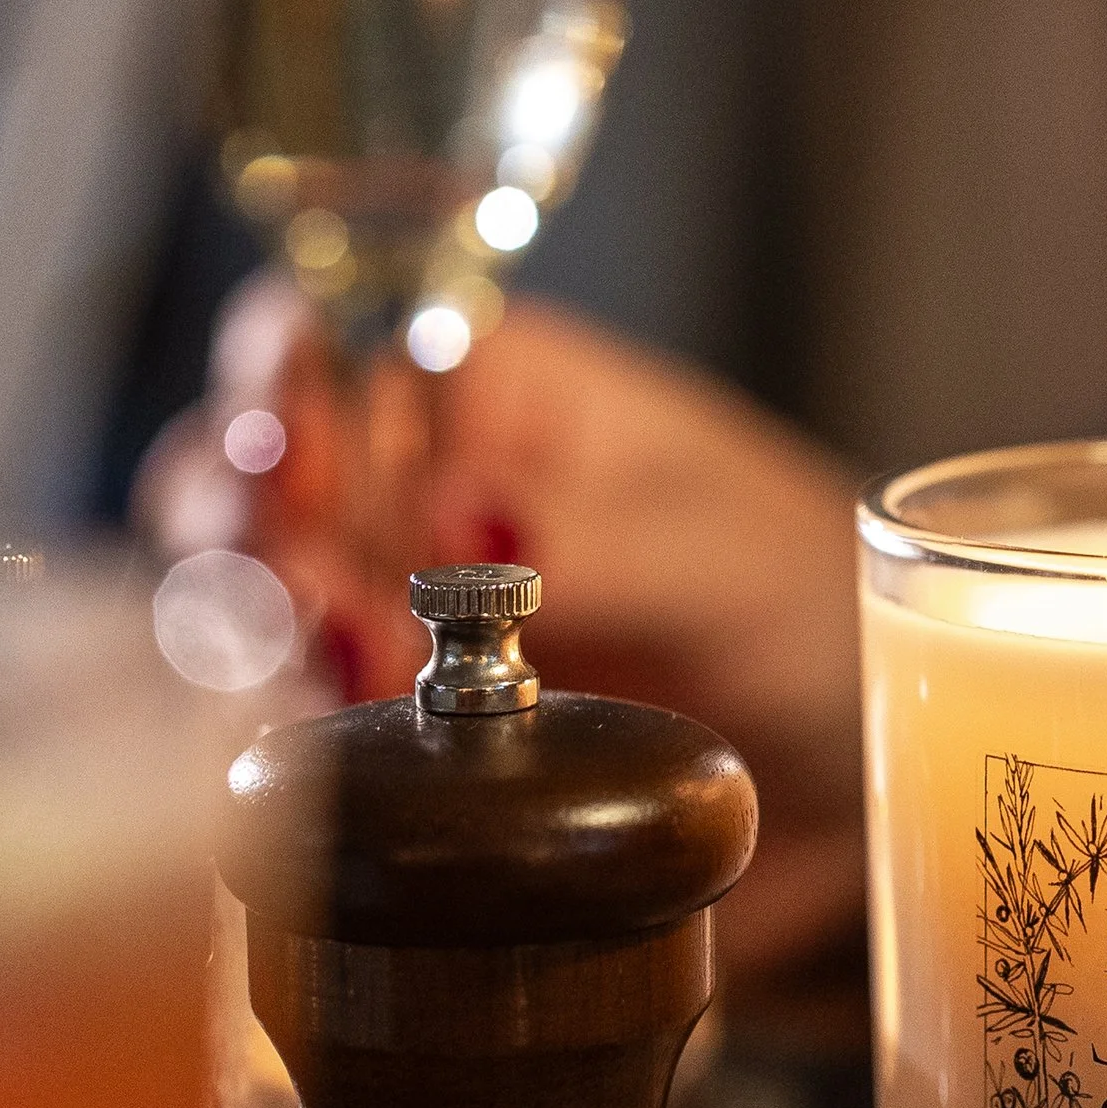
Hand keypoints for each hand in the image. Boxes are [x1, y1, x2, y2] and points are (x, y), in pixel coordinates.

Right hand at [139, 277, 866, 981]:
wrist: (866, 779)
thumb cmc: (816, 619)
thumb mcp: (722, 558)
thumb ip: (587, 540)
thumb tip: (455, 519)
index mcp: (496, 392)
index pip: (338, 328)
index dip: (280, 371)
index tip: (280, 440)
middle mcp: (415, 492)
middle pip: (252, 469)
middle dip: (240, 518)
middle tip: (303, 590)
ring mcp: (390, 617)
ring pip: (244, 600)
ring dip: (243, 633)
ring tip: (327, 671)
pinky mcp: (390, 740)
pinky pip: (289, 726)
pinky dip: (276, 740)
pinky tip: (322, 754)